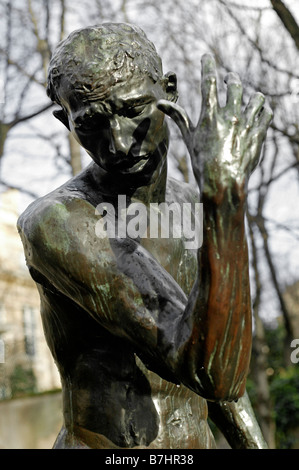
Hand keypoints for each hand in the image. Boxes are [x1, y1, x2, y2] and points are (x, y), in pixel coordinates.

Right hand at [158, 54, 272, 191]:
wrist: (223, 183)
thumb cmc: (202, 162)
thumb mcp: (189, 139)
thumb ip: (179, 118)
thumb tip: (160, 104)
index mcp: (210, 115)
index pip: (208, 81)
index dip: (207, 65)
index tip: (207, 57)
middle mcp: (229, 115)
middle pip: (235, 85)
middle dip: (231, 79)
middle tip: (229, 80)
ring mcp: (246, 124)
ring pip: (256, 98)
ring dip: (252, 95)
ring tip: (250, 97)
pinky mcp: (258, 134)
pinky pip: (266, 114)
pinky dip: (264, 110)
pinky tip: (260, 112)